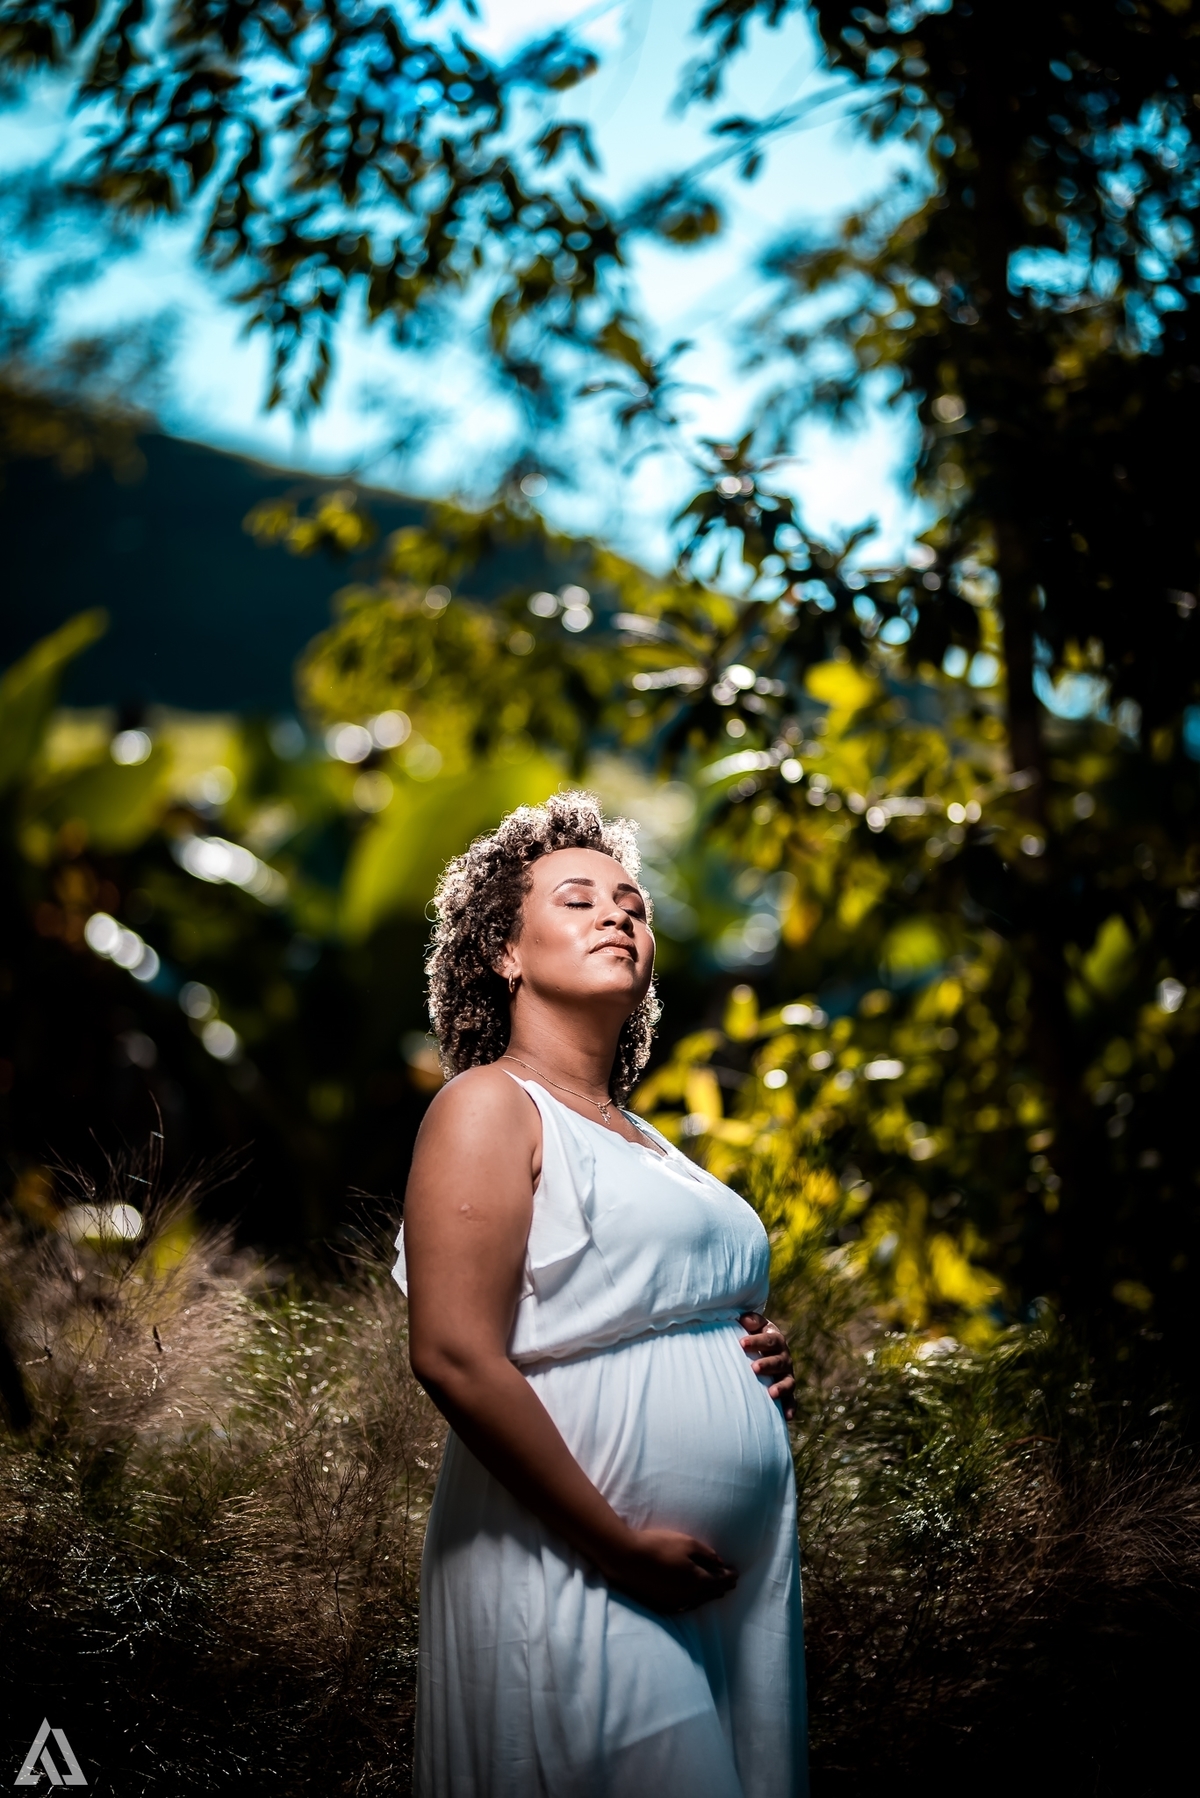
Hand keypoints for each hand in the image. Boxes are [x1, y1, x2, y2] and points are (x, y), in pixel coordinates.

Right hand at [601, 1527, 738, 1614]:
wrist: (628, 1558)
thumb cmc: (659, 1545)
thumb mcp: (687, 1543)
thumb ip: (706, 1554)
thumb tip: (720, 1563)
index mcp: (697, 1580)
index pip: (720, 1580)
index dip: (730, 1576)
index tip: (737, 1572)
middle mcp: (689, 1595)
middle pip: (711, 1592)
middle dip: (723, 1586)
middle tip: (732, 1582)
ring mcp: (676, 1601)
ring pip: (700, 1600)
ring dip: (711, 1595)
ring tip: (719, 1591)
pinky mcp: (664, 1603)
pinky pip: (688, 1604)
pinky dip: (697, 1600)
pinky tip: (697, 1597)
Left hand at [739, 1312, 794, 1419]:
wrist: (763, 1349)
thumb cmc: (753, 1336)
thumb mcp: (754, 1325)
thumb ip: (751, 1320)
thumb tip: (744, 1319)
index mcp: (776, 1339)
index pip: (769, 1339)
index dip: (756, 1341)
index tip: (741, 1343)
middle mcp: (784, 1357)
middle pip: (778, 1361)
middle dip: (767, 1364)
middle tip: (754, 1368)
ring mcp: (786, 1374)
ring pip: (787, 1381)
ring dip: (780, 1387)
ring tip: (771, 1393)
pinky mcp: (786, 1390)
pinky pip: (791, 1400)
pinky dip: (790, 1407)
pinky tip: (787, 1417)